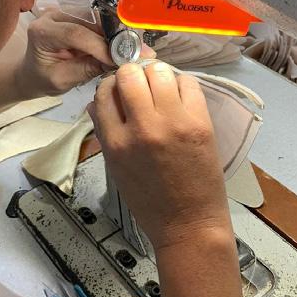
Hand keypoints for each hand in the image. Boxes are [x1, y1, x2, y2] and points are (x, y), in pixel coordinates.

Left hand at [15, 9, 155, 98]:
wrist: (33, 73)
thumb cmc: (43, 79)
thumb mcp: (62, 80)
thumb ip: (86, 69)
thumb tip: (116, 62)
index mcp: (42, 31)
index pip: (75, 33)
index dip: (100, 45)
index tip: (119, 60)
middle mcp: (53, 15)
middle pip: (90, 22)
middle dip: (115, 38)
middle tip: (138, 52)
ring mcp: (66, 13)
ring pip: (99, 19)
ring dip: (119, 34)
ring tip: (137, 50)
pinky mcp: (78, 16)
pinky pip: (100, 22)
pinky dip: (115, 34)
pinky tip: (129, 45)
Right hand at [88, 62, 229, 251]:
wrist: (188, 224)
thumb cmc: (149, 201)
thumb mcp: (116, 168)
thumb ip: (105, 132)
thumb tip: (96, 102)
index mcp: (115, 142)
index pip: (103, 92)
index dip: (111, 85)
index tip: (120, 90)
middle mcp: (141, 128)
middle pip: (129, 74)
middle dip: (133, 75)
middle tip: (142, 86)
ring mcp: (173, 123)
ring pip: (159, 72)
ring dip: (157, 75)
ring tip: (162, 89)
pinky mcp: (199, 122)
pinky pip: (188, 83)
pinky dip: (182, 84)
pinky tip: (180, 98)